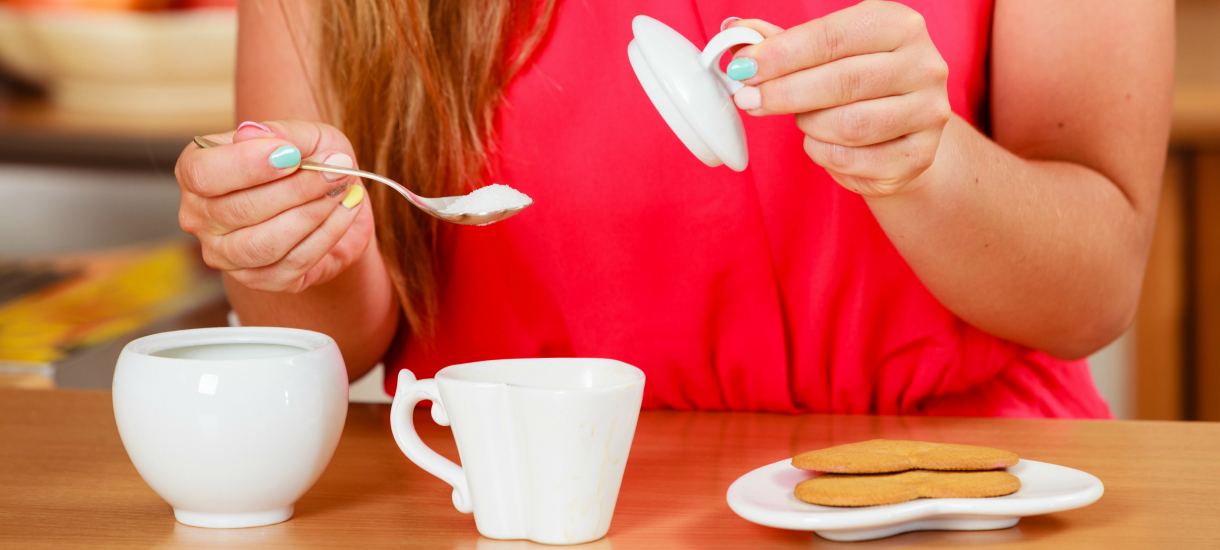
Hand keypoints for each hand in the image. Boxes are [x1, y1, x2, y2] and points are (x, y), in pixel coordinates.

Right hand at [175, 120, 373, 292]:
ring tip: (341, 189)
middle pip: (238, 210)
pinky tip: (345, 210)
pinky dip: (328, 234)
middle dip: (296, 188)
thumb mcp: (304, 135)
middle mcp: (200, 218)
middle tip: (336, 169)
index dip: (247, 164)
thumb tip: (252, 134)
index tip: (293, 154)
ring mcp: (226, 254)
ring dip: (312, 214)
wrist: (334, 196)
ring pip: (264, 244)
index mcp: (196, 172)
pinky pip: (293, 263)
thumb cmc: (310, 160)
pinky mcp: (260, 279)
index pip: (202, 173)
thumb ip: (282, 132)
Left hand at [726, 1, 950, 196]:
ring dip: (809, 125)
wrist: (900, 135)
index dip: (782, 54)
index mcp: (899, 26)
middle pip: (841, 80)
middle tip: (749, 99)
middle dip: (784, 92)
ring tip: (803, 119)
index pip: (832, 36)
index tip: (744, 67)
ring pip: (848, 124)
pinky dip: (823, 153)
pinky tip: (822, 142)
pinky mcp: (919, 155)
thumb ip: (781, 42)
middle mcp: (924, 65)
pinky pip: (851, 158)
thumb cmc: (856, 86)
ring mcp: (928, 112)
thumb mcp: (822, 55)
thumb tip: (734, 29)